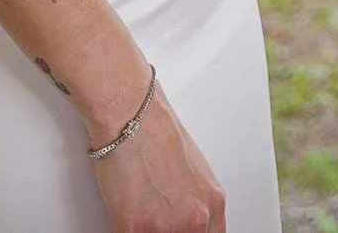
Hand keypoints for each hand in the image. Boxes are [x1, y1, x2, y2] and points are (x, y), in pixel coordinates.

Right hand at [91, 82, 224, 231]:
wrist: (130, 117)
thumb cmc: (157, 133)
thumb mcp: (194, 171)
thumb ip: (194, 202)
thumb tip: (185, 216)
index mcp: (213, 204)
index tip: (180, 230)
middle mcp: (195, 219)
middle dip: (167, 231)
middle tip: (155, 220)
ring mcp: (165, 227)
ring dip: (146, 230)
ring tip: (139, 215)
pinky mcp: (133, 228)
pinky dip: (124, 229)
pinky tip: (124, 218)